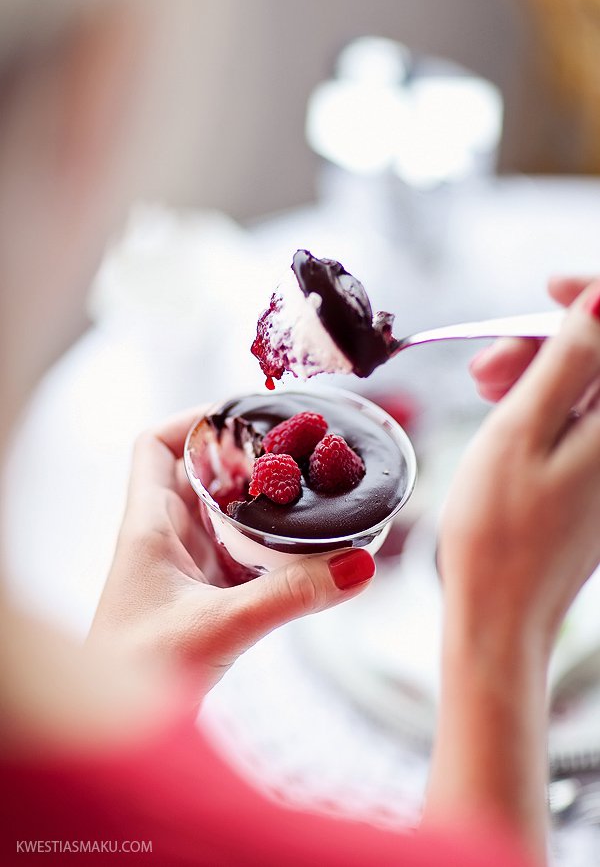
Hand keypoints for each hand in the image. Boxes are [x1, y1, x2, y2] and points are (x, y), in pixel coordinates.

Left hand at [89, 409, 374, 699]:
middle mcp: (163, 539)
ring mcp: (184, 569)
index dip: (192, 420)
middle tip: (297, 451)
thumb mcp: (220, 626)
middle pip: (199, 473)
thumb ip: (292, 596)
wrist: (118, 741)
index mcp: (148, 527)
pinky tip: (303, 551)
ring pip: (223, 515)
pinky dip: (270, 547)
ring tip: (308, 489)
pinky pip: (240, 555)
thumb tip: (359, 565)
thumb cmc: (137, 676)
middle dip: (246, 458)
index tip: (243, 415)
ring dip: (261, 503)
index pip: (154, 446)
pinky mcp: (204, 599)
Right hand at [440, 276, 599, 648]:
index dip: (590, 296)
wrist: (502, 610)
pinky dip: (545, 402)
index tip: (545, 289)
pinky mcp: (597, 476)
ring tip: (482, 390)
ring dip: (540, 371)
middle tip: (488, 366)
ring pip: (588, 383)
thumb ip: (568, 359)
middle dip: (549, 340)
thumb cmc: (500, 531)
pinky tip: (504, 411)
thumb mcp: (522, 429)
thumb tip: (597, 301)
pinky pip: (581, 415)